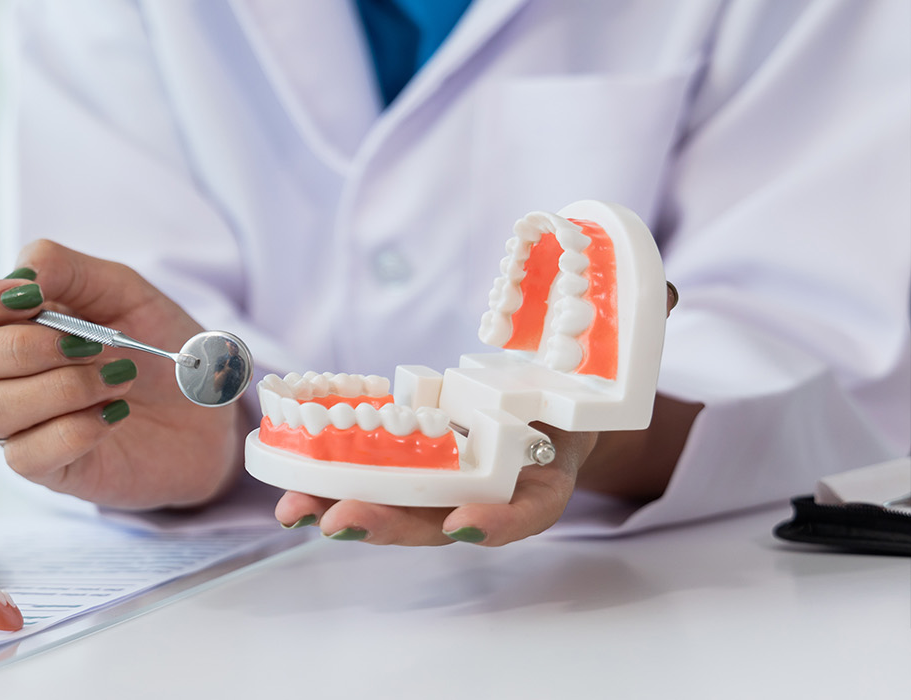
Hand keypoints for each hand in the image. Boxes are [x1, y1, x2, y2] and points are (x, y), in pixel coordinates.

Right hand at [0, 240, 243, 508]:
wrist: (206, 409)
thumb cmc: (156, 346)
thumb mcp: (119, 288)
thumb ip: (65, 269)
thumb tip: (18, 274)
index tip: (30, 297)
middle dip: (17, 345)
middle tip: (86, 341)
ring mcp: (16, 427)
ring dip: (59, 386)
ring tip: (116, 378)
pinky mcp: (45, 470)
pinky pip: (27, 454)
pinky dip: (78, 426)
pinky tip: (113, 413)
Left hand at [274, 283, 694, 545]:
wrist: (563, 397)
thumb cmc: (592, 379)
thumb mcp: (625, 350)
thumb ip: (644, 322)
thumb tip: (665, 291)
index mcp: (550, 471)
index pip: (531, 508)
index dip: (499, 521)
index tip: (464, 524)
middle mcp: (494, 487)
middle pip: (443, 517)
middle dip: (392, 522)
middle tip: (341, 517)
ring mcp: (449, 479)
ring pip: (397, 508)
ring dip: (344, 509)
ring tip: (293, 508)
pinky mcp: (411, 462)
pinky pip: (369, 480)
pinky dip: (330, 485)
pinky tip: (288, 489)